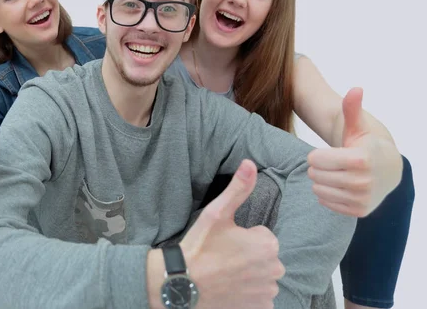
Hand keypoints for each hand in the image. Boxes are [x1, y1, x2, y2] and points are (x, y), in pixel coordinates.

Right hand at [180, 160, 284, 308]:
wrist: (182, 284)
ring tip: (225, 274)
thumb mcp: (217, 213)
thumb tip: (249, 163)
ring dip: (250, 276)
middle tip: (223, 258)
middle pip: (264, 257)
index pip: (262, 236)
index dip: (243, 238)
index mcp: (268, 245)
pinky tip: (231, 289)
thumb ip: (238, 189)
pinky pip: (261, 297)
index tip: (225, 243)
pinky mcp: (260, 308)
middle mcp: (274, 269)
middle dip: (249, 257)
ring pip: (263, 277)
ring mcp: (267, 292)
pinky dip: (249, 294)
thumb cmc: (200, 248)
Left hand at [308, 87, 401, 216]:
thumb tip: (356, 89)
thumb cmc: (366, 145)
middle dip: (318, 167)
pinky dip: (326, 194)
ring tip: (334, 173)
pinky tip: (339, 186)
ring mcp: (362, 199)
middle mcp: (363, 182)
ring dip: (320, 181)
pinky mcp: (359, 211)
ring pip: (318, 190)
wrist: (388, 170)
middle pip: (315, 175)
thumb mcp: (357, 127)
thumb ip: (352, 109)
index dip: (317, 154)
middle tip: (330, 163)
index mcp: (360, 159)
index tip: (328, 152)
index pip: (316, 159)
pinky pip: (326, 202)